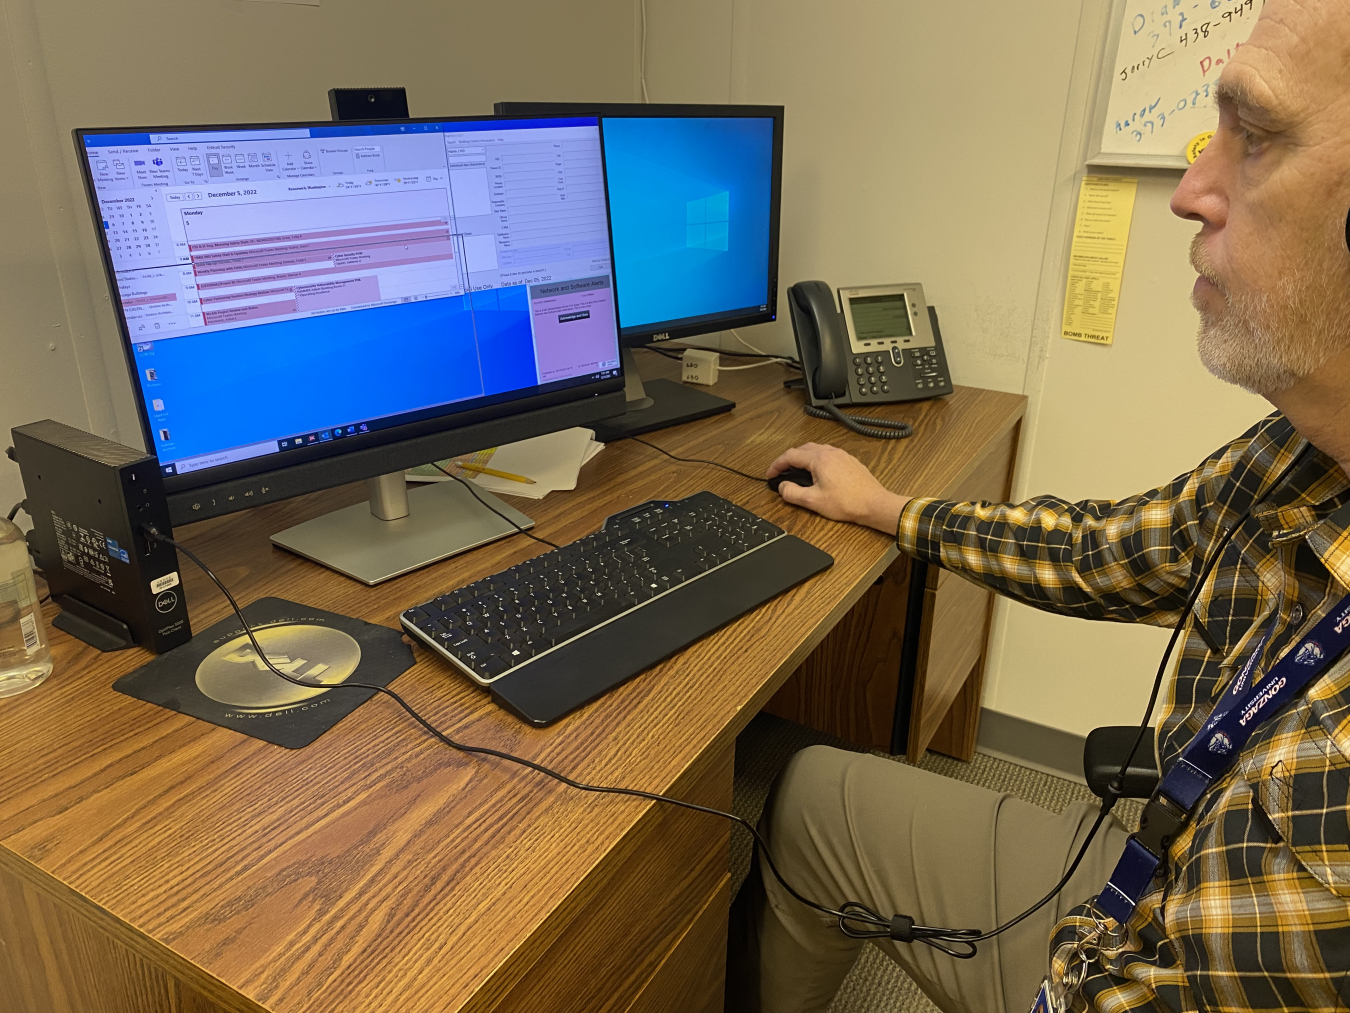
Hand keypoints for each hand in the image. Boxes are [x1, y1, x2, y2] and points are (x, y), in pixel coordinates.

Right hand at [766, 443, 908, 533]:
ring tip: (797, 471)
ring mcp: (842, 455)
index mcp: (819, 459)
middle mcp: (830, 452)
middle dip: (789, 459)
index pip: (790, 456)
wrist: (874, 504)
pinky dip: (817, 460)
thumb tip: (782, 487)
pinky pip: (828, 454)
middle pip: (802, 449)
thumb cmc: (848, 502)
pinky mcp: (850, 461)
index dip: (776, 465)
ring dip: (803, 458)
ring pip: (816, 450)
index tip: (770, 474)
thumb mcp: (813, 501)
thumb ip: (792, 493)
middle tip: (781, 472)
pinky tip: (818, 472)